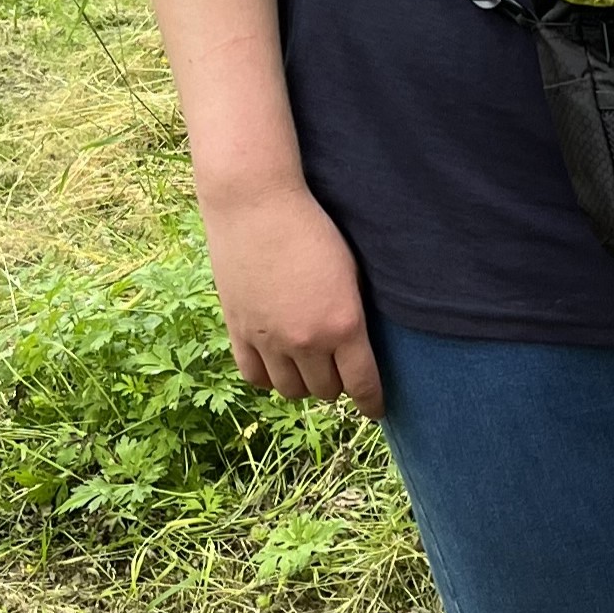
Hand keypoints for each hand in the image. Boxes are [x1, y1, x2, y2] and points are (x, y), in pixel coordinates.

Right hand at [202, 177, 384, 412]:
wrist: (255, 203)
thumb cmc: (313, 227)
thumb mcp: (351, 271)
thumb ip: (354, 315)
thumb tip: (359, 348)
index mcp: (342, 326)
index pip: (362, 384)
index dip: (371, 403)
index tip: (375, 409)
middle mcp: (305, 341)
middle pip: (326, 390)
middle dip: (338, 385)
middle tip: (340, 371)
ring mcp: (268, 339)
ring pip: (291, 390)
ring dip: (304, 384)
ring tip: (309, 367)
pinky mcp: (238, 331)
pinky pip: (255, 377)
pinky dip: (270, 377)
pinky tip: (278, 365)